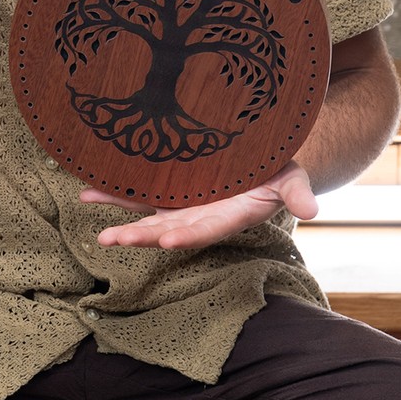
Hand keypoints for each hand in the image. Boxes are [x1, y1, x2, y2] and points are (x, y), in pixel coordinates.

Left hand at [81, 161, 318, 249]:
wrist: (260, 158)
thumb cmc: (279, 167)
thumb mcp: (292, 177)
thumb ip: (298, 193)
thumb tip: (313, 209)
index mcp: (229, 216)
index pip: (206, 231)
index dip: (187, 236)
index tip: (167, 241)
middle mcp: (201, 217)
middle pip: (168, 231)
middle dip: (142, 237)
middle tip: (114, 240)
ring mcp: (182, 206)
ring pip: (148, 218)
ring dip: (122, 224)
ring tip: (97, 232)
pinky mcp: (168, 191)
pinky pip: (137, 196)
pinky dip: (113, 195)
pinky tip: (87, 194)